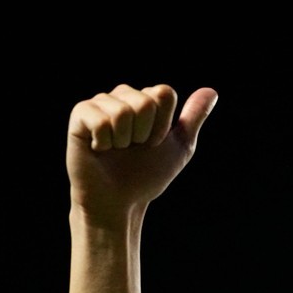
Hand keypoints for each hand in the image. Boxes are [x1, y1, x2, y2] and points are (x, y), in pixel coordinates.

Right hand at [66, 83, 217, 223]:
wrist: (121, 201)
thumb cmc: (147, 175)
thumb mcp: (179, 146)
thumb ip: (193, 117)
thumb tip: (212, 91)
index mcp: (146, 99)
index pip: (164, 93)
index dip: (163, 125)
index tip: (154, 143)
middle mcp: (122, 96)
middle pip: (145, 101)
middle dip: (145, 133)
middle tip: (134, 148)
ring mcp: (100, 103)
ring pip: (123, 111)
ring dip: (125, 140)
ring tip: (117, 150)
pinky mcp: (80, 115)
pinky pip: (100, 119)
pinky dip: (104, 142)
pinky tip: (99, 149)